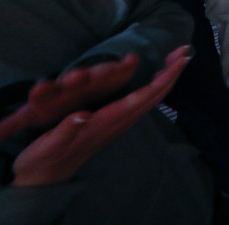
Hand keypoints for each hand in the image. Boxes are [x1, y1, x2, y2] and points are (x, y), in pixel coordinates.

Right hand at [11, 46, 189, 186]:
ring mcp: (118, 123)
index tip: (178, 61)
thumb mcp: (48, 147)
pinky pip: (142, 101)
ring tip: (177, 57)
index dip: (163, 79)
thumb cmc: (44, 160)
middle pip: (154, 96)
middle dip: (171, 73)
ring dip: (166, 77)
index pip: (142, 98)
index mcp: (106, 122)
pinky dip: (155, 85)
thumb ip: (65, 132)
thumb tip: (81, 115)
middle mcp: (118, 122)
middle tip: (184, 51)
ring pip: (151, 99)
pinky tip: (158, 76)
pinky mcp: (114, 122)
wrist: (45, 179)